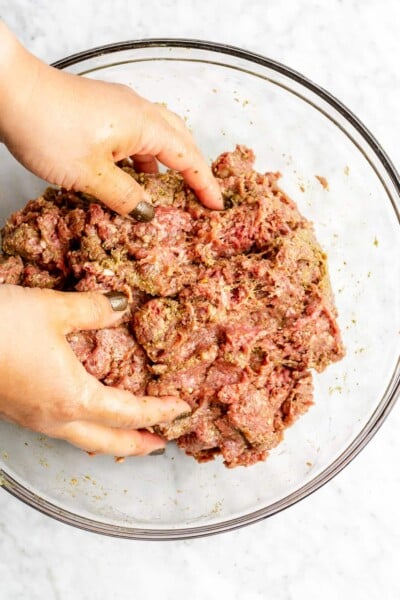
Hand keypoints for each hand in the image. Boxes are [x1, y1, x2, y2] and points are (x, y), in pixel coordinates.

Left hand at [0, 21, 221, 216]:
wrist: (10, 92)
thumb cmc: (50, 128)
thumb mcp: (91, 175)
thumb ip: (125, 197)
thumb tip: (148, 213)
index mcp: (145, 125)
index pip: (188, 158)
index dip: (205, 185)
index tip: (217, 206)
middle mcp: (139, 111)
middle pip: (180, 140)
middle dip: (193, 169)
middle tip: (200, 196)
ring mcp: (120, 107)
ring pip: (157, 137)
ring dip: (165, 164)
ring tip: (166, 194)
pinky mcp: (102, 109)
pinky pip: (134, 134)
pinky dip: (141, 157)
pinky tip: (130, 177)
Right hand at [0, 285, 188, 454]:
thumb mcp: (53, 310)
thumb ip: (94, 309)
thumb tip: (121, 303)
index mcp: (73, 397)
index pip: (129, 413)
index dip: (159, 411)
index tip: (181, 408)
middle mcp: (55, 417)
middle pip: (107, 441)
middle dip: (138, 443)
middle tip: (161, 444)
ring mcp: (33, 419)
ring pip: (82, 439)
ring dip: (110, 438)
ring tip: (127, 434)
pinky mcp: (17, 411)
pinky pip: (61, 429)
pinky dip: (84, 428)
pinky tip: (82, 414)